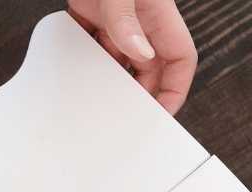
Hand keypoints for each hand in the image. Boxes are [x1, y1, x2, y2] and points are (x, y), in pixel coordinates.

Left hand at [68, 0, 197, 114]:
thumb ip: (126, 20)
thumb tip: (139, 52)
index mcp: (157, 14)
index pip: (180, 59)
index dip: (176, 89)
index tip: (162, 114)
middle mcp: (139, 20)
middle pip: (149, 67)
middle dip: (139, 93)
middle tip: (124, 117)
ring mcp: (115, 19)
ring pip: (118, 60)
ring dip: (108, 79)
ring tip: (96, 100)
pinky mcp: (91, 14)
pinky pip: (90, 44)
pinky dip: (81, 59)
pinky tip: (71, 71)